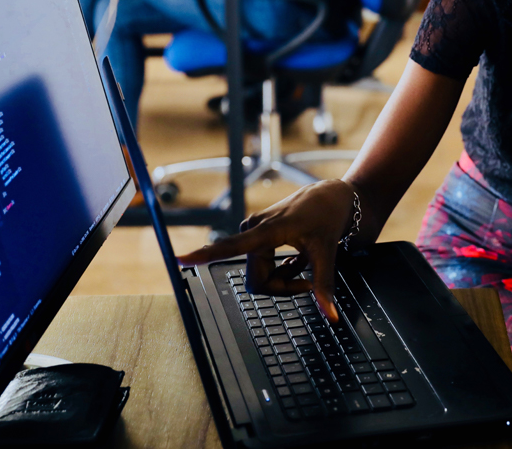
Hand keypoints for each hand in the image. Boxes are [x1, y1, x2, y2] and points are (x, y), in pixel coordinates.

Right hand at [178, 179, 361, 320]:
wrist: (331, 196)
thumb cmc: (327, 216)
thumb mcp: (327, 251)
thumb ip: (324, 285)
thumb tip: (331, 315)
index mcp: (266, 230)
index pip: (231, 246)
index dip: (205, 255)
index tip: (180, 259)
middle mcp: (253, 229)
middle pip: (257, 280)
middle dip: (282, 287)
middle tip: (307, 281)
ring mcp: (254, 232)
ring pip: (261, 276)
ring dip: (284, 277)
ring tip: (304, 260)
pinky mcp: (257, 235)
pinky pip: (264, 267)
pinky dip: (283, 269)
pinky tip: (297, 257)